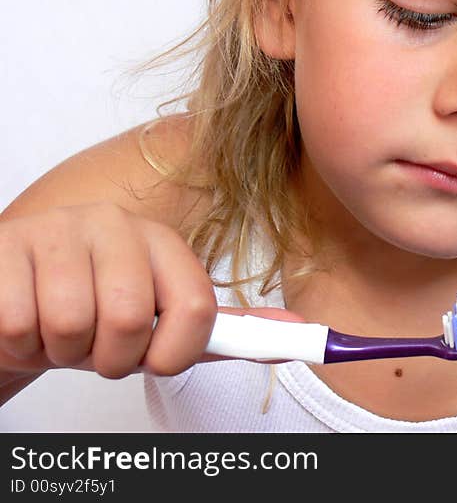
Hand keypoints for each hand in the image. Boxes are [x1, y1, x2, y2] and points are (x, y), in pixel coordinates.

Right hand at [0, 202, 218, 378]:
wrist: (16, 300)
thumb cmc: (95, 316)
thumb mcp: (160, 325)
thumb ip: (226, 332)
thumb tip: (299, 334)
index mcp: (163, 242)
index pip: (197, 306)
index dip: (175, 353)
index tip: (156, 360)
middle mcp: (116, 224)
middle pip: (130, 320)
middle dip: (111, 359)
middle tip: (96, 347)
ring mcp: (58, 229)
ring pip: (70, 324)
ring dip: (61, 351)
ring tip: (58, 332)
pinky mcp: (6, 245)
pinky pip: (17, 322)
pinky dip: (20, 343)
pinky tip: (25, 320)